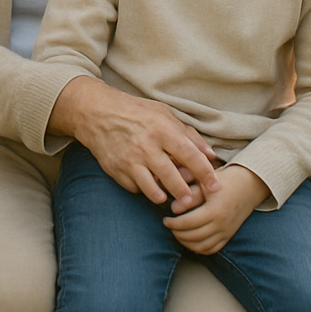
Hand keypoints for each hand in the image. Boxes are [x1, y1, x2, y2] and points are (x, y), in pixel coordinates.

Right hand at [50, 76, 218, 204]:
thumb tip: (210, 154)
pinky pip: (135, 188)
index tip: (215, 186)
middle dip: (187, 193)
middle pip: (173, 178)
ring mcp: (129, 159)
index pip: (190, 156)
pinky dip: (143, 189)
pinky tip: (147, 185)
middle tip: (193, 200)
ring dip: (165, 197)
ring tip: (171, 198)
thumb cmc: (134, 111)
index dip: (206, 174)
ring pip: (154, 190)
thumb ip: (188, 133)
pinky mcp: (115, 169)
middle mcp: (146, 146)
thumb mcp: (162, 113)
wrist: (95, 112)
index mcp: (161, 129)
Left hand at [163, 165, 268, 254]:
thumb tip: (173, 208)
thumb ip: (190, 196)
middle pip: (194, 237)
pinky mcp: (228, 236)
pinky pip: (212, 249)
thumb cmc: (223, 181)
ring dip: (186, 243)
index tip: (165, 219)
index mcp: (215, 210)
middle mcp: (222, 225)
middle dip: (177, 233)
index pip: (189, 223)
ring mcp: (226, 232)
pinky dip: (199, 248)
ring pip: (202, 247)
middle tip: (168, 225)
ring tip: (177, 233)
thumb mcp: (205, 183)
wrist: (247, 186)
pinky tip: (189, 241)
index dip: (174, 223)